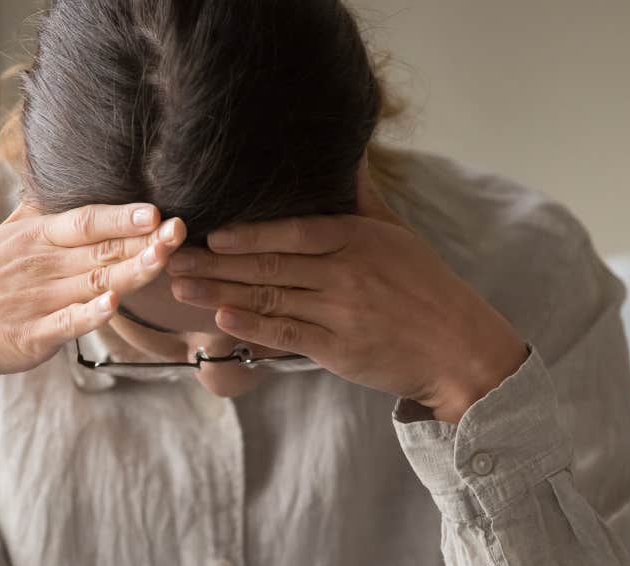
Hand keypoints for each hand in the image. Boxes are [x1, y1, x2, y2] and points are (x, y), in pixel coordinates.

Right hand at [0, 203, 185, 374]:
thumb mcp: (9, 232)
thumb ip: (44, 209)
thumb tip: (65, 174)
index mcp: (40, 237)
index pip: (88, 220)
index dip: (123, 215)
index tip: (157, 209)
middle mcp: (44, 264)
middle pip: (101, 250)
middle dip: (143, 241)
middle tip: (180, 231)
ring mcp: (39, 300)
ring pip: (93, 283)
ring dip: (130, 272)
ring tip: (162, 261)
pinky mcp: (33, 334)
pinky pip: (65, 322)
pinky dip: (89, 314)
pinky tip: (113, 306)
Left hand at [167, 159, 526, 422]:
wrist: (458, 350)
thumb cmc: (425, 288)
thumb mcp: (398, 234)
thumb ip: (363, 197)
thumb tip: (350, 152)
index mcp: (358, 239)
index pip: (294, 232)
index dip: (249, 233)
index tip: (210, 232)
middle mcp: (346, 274)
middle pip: (270, 265)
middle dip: (215, 262)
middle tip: (171, 257)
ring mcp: (340, 313)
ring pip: (269, 299)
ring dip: (219, 292)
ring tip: (180, 286)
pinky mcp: (336, 349)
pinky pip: (285, 335)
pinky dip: (251, 327)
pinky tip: (220, 319)